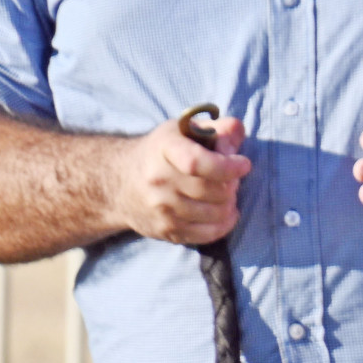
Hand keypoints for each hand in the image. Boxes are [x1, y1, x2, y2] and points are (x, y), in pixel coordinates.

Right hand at [112, 115, 249, 245]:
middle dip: (233, 185)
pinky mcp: (164, 229)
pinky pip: (207, 234)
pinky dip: (225, 224)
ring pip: (215, 213)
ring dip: (230, 204)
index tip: (244, 165)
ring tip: (227, 194)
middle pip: (212, 189)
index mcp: (164, 149)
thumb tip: (237, 132)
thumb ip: (217, 127)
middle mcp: (158, 180)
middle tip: (233, 180)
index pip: (197, 162)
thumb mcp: (183, 130)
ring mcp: (160, 208)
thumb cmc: (162, 152)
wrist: (119, 183)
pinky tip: (227, 214)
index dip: (227, 166)